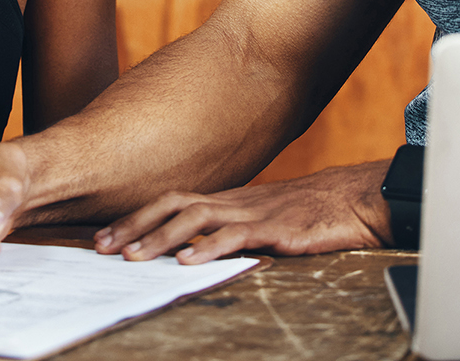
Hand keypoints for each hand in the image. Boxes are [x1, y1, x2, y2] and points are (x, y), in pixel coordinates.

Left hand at [92, 161, 392, 263]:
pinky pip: (239, 235)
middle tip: (102, 247)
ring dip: (162, 237)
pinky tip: (190, 261)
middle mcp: (235, 201)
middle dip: (135, 225)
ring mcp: (255, 212)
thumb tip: (190, 248)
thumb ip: (229, 229)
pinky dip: (211, 247)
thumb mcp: (262, 219)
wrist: (356, 200)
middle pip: (174, 204)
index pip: (172, 202)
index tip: (105, 237)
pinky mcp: (277, 228)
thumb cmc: (310, 213)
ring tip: (135, 257)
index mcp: (229, 199)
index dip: (137, 218)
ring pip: (198, 218)